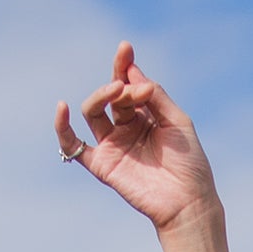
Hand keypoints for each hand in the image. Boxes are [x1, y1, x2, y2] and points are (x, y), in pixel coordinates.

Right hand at [55, 42, 218, 231]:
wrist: (188, 202)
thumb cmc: (190, 164)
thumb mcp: (178, 121)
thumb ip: (156, 96)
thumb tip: (132, 73)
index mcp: (146, 114)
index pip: (128, 84)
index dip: (124, 65)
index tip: (125, 49)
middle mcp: (126, 127)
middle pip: (111, 95)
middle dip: (119, 84)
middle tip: (133, 88)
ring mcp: (113, 145)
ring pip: (93, 111)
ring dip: (102, 96)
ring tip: (117, 93)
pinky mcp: (103, 165)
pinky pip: (74, 147)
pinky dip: (63, 128)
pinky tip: (62, 109)